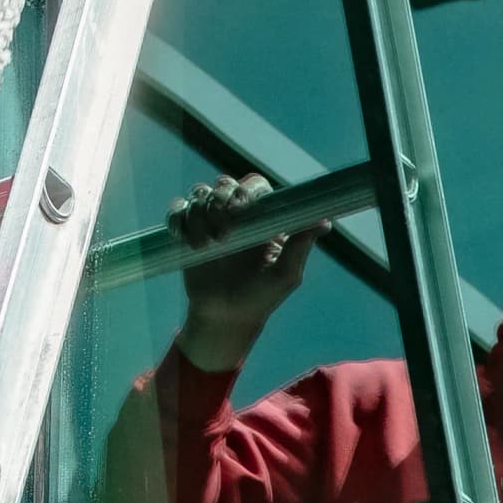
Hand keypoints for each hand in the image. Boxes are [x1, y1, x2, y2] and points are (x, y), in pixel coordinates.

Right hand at [170, 173, 323, 373]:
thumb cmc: (261, 297)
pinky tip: (189, 242)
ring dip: (200, 215)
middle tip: (223, 232)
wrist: (226, 318)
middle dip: (221, 201)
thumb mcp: (286, 275)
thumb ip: (301, 246)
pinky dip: (178, 220)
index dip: (248, 191)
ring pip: (199, 194)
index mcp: (262, 218)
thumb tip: (325, 222)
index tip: (243, 208)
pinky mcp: (186, 231)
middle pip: (224, 184)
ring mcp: (209, 220)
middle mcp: (236, 214)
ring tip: (206, 246)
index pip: (256, 187)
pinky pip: (177, 211)